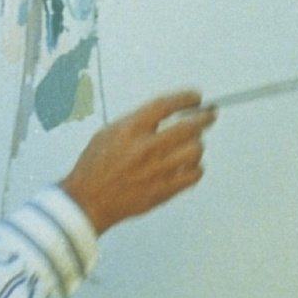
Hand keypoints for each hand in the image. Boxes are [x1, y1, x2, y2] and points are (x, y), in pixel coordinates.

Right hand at [59, 91, 216, 235]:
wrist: (88, 201)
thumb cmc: (94, 167)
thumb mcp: (108, 133)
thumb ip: (136, 121)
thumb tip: (165, 112)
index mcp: (130, 130)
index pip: (166, 105)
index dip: (186, 98)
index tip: (196, 96)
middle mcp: (146, 148)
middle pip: (189, 126)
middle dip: (204, 117)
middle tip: (209, 115)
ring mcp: (157, 171)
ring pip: (196, 150)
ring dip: (197, 144)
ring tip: (193, 144)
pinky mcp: (163, 191)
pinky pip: (194, 175)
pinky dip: (196, 168)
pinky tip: (189, 166)